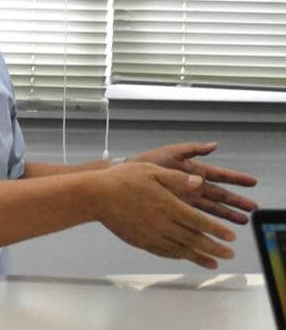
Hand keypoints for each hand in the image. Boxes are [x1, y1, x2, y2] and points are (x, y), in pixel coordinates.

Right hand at [94, 162, 236, 269]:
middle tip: (229, 254)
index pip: (199, 221)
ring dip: (199, 256)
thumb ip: (177, 179)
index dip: (217, 230)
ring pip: (180, 249)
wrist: (95, 196)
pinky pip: (163, 251)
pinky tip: (184, 256)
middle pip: (193, 239)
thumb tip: (200, 183)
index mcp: (168, 205)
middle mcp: (162, 223)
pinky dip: (177, 255)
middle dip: (214, 247)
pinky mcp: (140, 240)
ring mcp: (151, 234)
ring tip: (213, 263)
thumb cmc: (122, 179)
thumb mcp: (152, 170)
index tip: (231, 237)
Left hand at [129, 142, 258, 223]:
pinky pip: (196, 216)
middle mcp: (191, 185)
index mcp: (192, 170)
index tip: (251, 182)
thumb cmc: (144, 163)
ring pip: (211, 207)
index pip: (219, 175)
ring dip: (227, 214)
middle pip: (219, 194)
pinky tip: (217, 229)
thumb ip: (191, 149)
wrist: (122, 179)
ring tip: (242, 221)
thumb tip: (213, 145)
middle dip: (236, 201)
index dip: (236, 178)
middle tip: (252, 208)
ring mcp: (184, 198)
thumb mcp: (169, 153)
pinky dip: (208, 222)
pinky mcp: (176, 208)